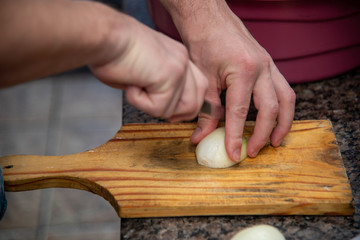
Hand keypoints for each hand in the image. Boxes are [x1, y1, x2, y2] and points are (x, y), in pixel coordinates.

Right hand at [90, 14, 207, 121]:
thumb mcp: (144, 71)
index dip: (184, 105)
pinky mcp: (170, 76)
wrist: (104, 36)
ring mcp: (179, 68)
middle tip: (152, 106)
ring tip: (137, 88)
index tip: (168, 112)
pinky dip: (139, 102)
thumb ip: (158, 86)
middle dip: (175, 113)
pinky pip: (159, 108)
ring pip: (178, 109)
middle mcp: (183, 60)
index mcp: (178, 57)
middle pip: (195, 101)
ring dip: (153, 106)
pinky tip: (131, 84)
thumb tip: (161, 104)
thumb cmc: (114, 52)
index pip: (198, 87)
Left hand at [162, 1, 295, 160]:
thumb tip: (201, 138)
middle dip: (264, 135)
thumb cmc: (204, 42)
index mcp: (243, 70)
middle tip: (254, 152)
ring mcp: (269, 65)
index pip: (241, 112)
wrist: (210, 18)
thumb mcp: (203, 80)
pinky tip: (274, 118)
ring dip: (283, 123)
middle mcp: (262, 68)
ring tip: (275, 141)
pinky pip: (283, 89)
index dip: (237, 136)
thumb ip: (205, 112)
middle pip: (272, 109)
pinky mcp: (269, 64)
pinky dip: (282, 107)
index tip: (235, 154)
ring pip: (287, 99)